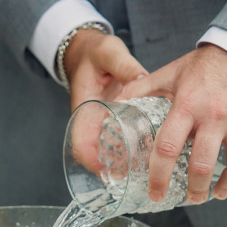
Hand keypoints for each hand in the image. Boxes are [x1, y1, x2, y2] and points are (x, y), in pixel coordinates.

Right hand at [62, 30, 148, 173]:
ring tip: (144, 169)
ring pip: (105, 150)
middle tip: (135, 175)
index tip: (108, 170)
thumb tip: (140, 78)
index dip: (91, 160)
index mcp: (85, 109)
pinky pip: (116, 140)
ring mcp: (100, 121)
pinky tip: (146, 153)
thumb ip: (124, 66)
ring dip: (120, 162)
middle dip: (111, 168)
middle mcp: (90, 120)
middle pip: (93, 154)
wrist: (86, 51)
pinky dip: (127, 150)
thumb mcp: (108, 53)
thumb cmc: (94, 53)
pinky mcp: (111, 119)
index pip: (81, 142)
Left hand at [116, 44, 226, 201]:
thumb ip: (139, 89)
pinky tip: (224, 187)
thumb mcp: (166, 74)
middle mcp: (211, 116)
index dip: (159, 173)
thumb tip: (114, 104)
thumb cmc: (197, 66)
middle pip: (200, 161)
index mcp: (185, 106)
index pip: (168, 146)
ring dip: (216, 185)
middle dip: (191, 186)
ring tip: (202, 197)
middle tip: (180, 200)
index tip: (155, 191)